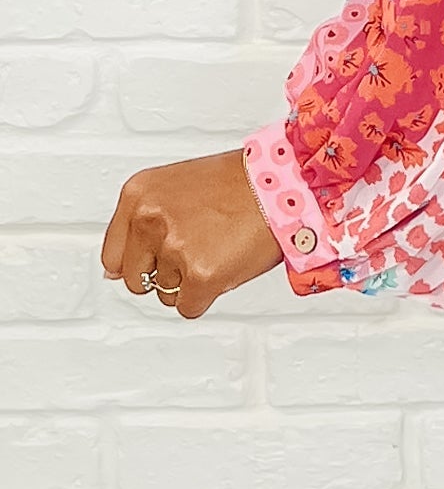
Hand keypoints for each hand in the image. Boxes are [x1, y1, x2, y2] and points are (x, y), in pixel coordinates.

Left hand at [100, 149, 284, 319]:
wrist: (285, 181)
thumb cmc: (240, 181)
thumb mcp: (175, 187)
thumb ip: (140, 224)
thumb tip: (114, 273)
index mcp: (138, 195)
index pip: (112, 255)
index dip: (139, 261)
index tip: (157, 257)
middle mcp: (150, 220)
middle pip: (136, 280)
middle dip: (165, 273)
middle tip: (198, 248)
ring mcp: (174, 248)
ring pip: (165, 294)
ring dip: (189, 282)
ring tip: (217, 250)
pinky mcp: (201, 275)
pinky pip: (189, 308)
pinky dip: (208, 296)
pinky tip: (225, 266)